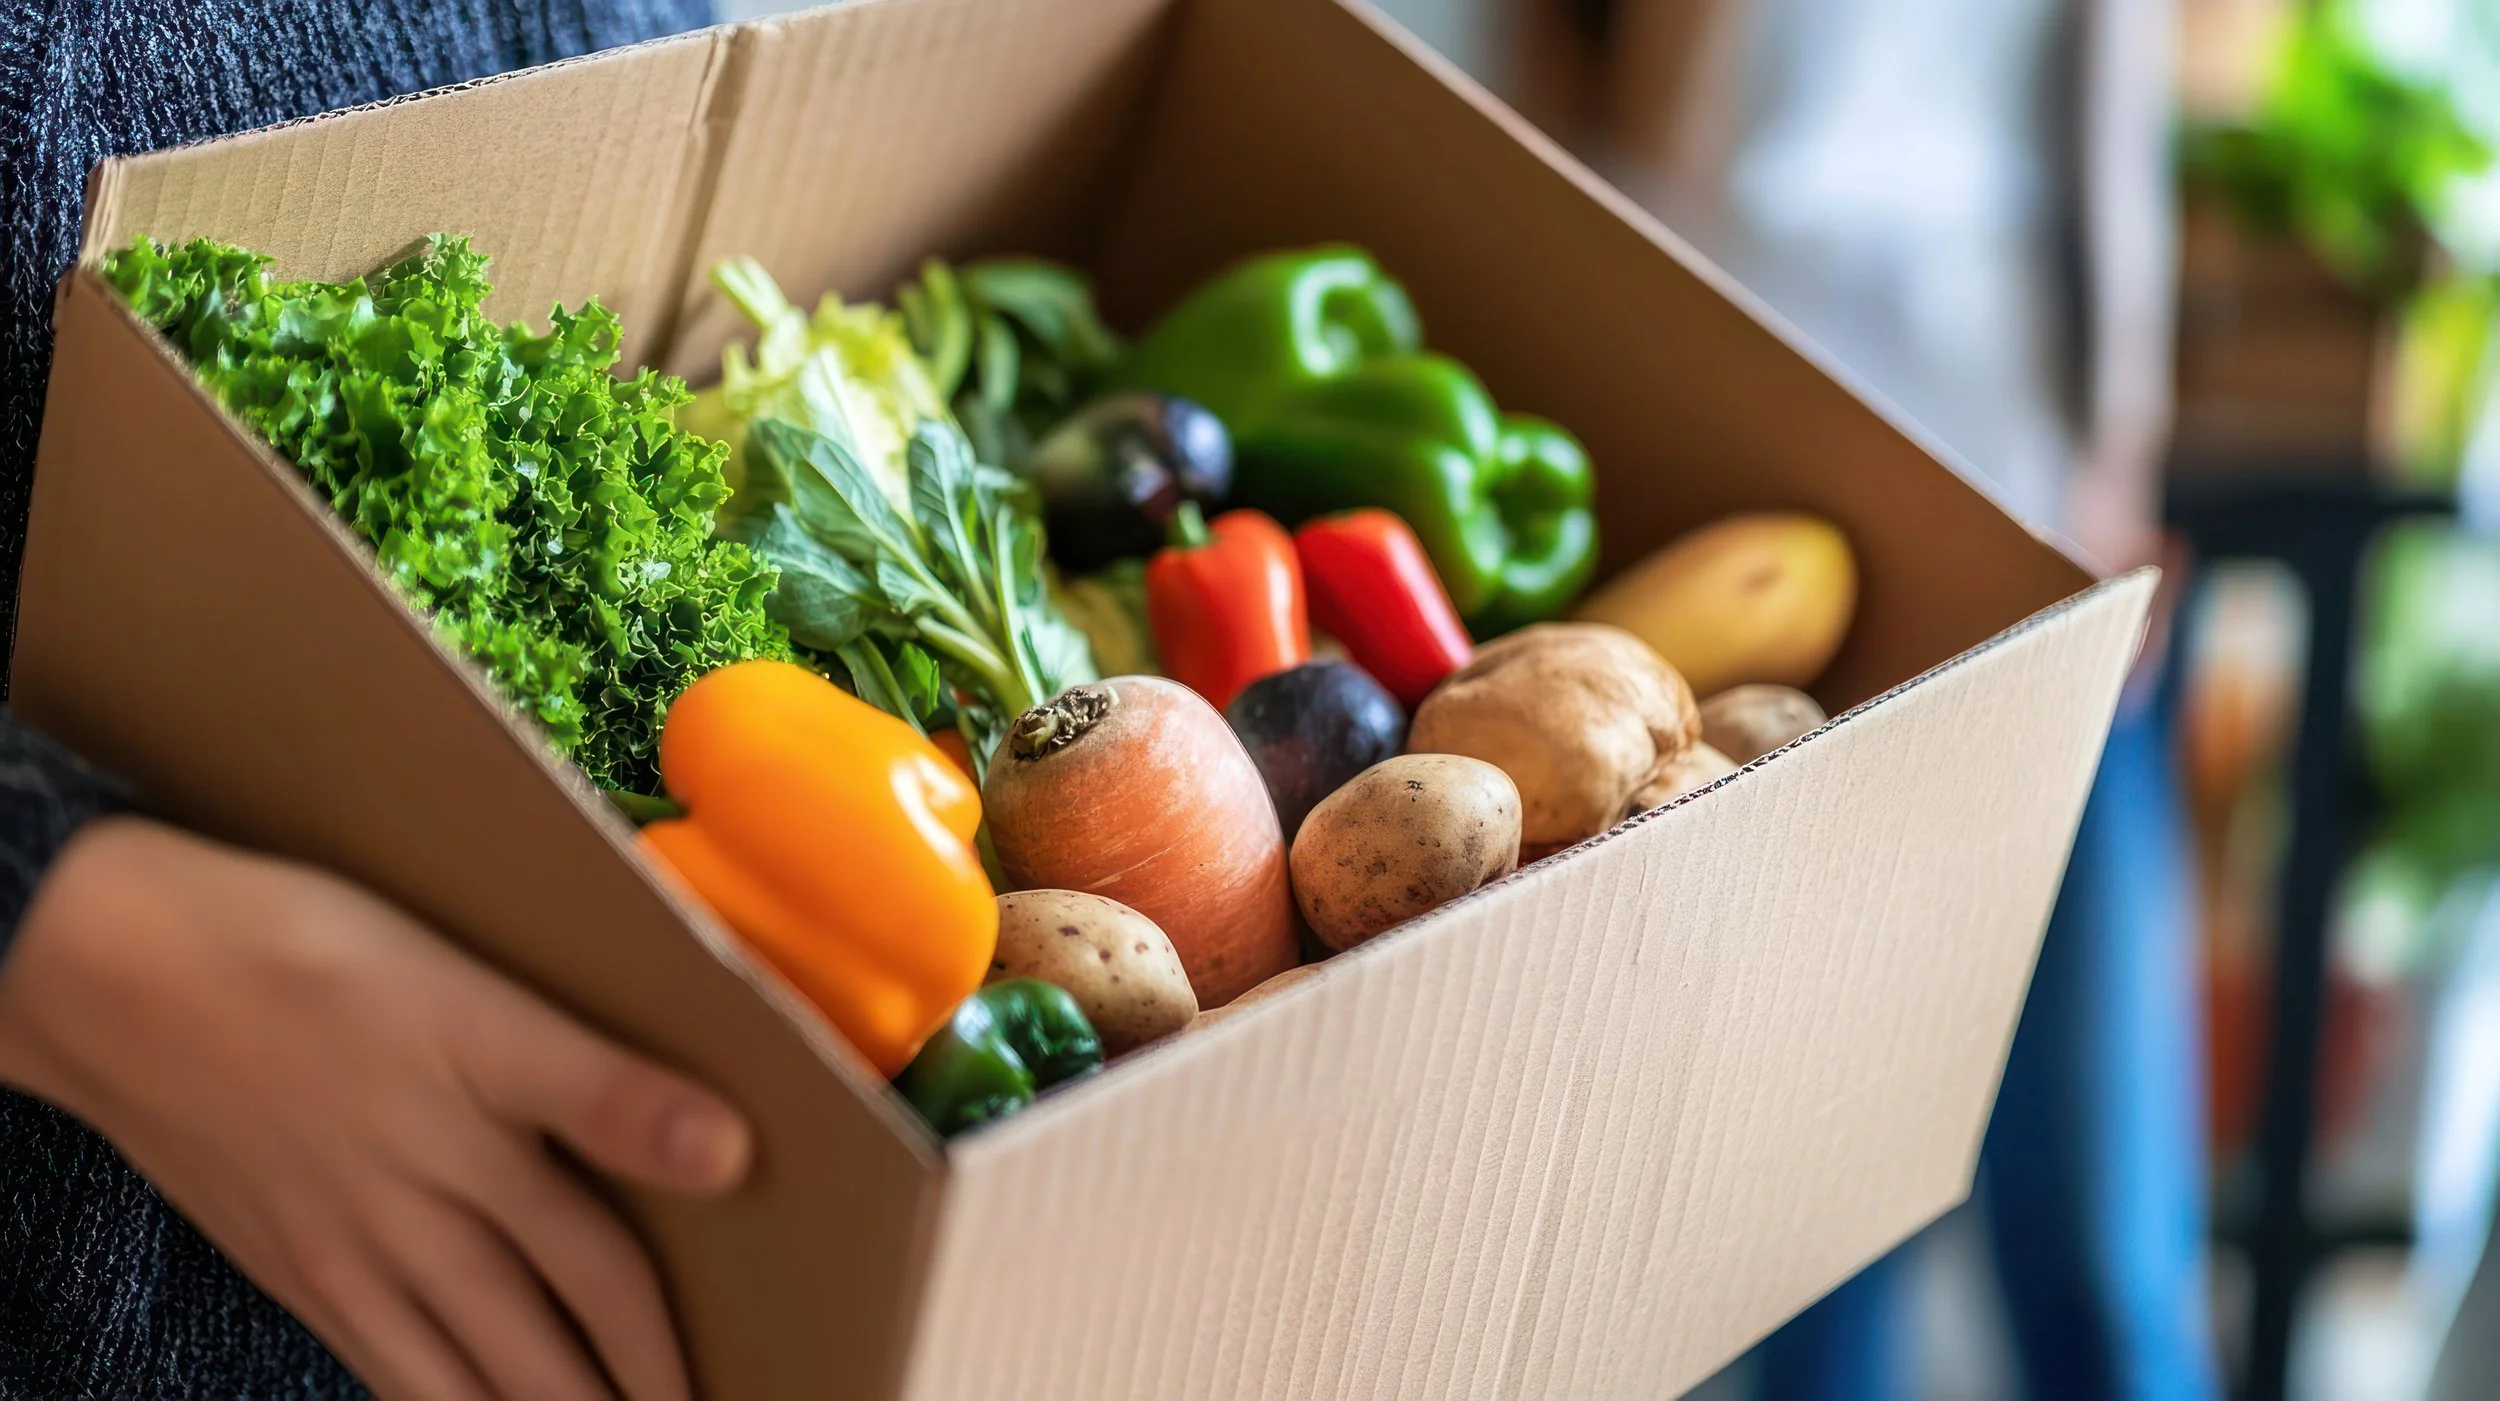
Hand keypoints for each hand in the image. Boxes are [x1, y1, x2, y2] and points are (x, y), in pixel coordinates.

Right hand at [0, 816, 750, 1400]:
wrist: (119, 969)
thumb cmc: (308, 960)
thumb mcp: (476, 1004)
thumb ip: (606, 1091)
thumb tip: (733, 1156)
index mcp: (489, 1154)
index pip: (608, 1281)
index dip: (664, 1352)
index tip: (712, 1398)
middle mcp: (423, 1227)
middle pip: (535, 1355)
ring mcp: (348, 1255)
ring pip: (453, 1378)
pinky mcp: (287, 1259)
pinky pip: (376, 1363)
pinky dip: (428, 1400)